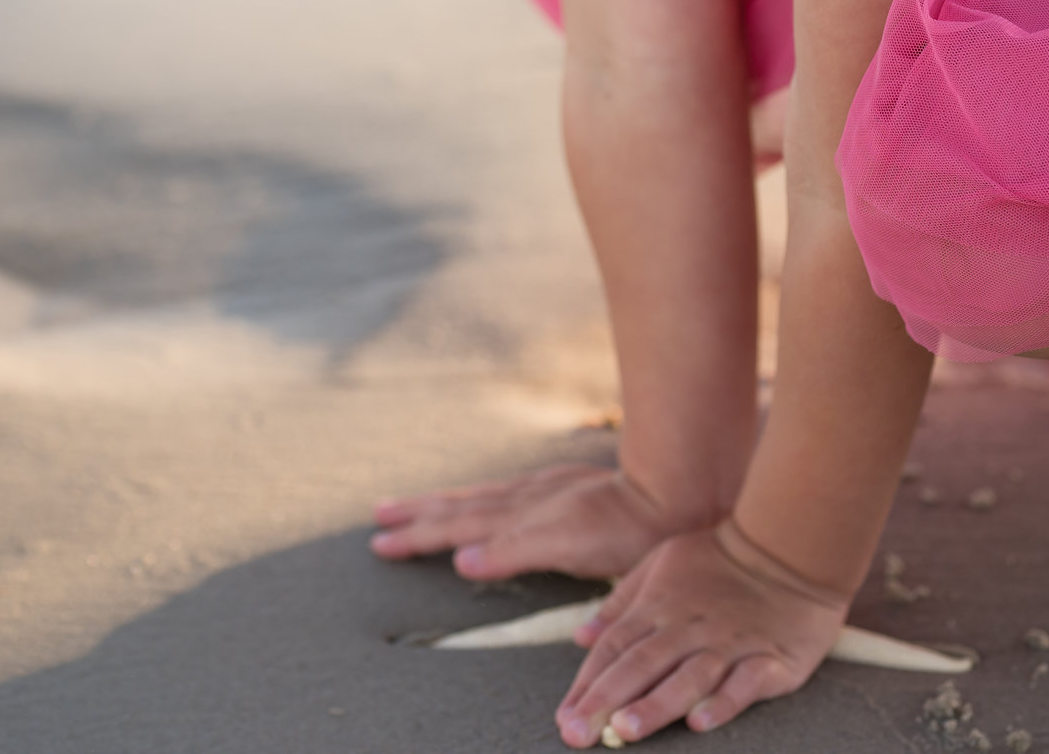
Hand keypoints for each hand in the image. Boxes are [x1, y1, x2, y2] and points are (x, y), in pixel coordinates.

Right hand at [370, 463, 683, 582]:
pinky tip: (480, 499)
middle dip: (416, 515)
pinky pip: (499, 493)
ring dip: (438, 503)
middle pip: (457, 507)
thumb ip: (514, 552)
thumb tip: (462, 560)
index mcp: (519, 517)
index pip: (456, 527)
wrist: (671, 495)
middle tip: (378, 517)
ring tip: (407, 503)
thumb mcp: (568, 549)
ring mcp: (540, 492)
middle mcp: (523, 500)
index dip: (418, 535)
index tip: (381, 541)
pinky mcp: (559, 488)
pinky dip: (475, 498)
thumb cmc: (626, 531)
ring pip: (476, 498)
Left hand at [555, 519, 848, 744]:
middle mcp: (689, 628)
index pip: (614, 648)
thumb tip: (580, 637)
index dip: (587, 683)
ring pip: (688, 677)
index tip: (565, 718)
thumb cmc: (718, 560)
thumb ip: (620, 604)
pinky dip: (723, 703)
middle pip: (641, 665)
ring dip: (656, 704)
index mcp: (659, 607)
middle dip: (606, 700)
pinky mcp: (771, 658)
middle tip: (578, 734)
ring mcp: (730, 644)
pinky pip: (745, 683)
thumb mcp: (658, 565)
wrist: (786, 549)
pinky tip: (700, 723)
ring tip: (626, 730)